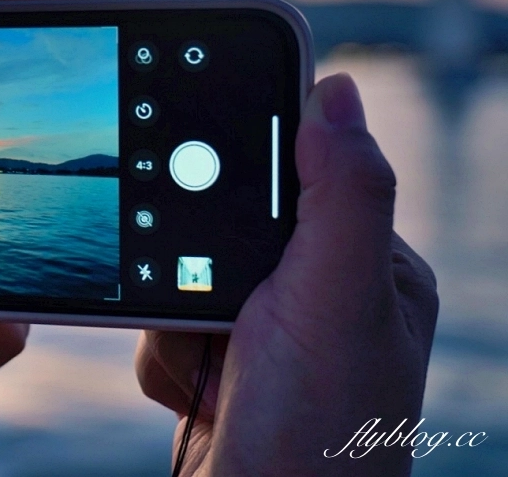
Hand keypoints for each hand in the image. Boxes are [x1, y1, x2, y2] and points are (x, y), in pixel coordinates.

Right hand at [135, 73, 438, 475]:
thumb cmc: (318, 434)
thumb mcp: (339, 298)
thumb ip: (345, 193)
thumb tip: (337, 90)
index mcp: (364, 263)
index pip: (297, 171)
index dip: (244, 164)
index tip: (200, 166)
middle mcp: (319, 293)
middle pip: (219, 223)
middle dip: (197, 271)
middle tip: (225, 320)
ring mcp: (267, 331)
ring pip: (179, 272)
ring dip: (176, 325)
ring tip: (216, 373)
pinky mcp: (221, 362)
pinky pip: (161, 322)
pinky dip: (163, 357)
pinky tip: (201, 394)